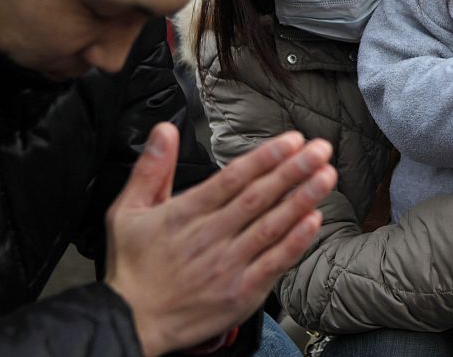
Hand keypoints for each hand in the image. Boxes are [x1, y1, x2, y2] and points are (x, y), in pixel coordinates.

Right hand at [104, 124, 336, 356]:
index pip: (233, 178)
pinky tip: (314, 221)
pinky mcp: (242, 291)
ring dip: (302, 199)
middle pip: (259, 196)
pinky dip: (296, 241)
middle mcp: (211, 236)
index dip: (266, 156)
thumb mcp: (127, 211)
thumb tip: (165, 129)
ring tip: (326, 176)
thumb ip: (150, 168)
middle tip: (320, 149)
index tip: (291, 140)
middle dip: (294, 169)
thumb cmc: (133, 267)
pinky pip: (274, 262)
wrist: (131, 323)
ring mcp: (229, 265)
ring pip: (272, 225)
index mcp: (187, 213)